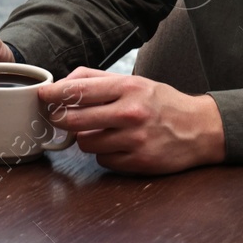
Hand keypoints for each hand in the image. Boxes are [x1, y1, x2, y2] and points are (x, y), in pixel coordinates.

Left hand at [40, 67, 224, 173]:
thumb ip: (98, 80)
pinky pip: (103, 160)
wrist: (200, 129)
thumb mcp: (135, 82)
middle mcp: (131, 112)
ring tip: (101, 130)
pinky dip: (104, 153)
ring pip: (86, 142)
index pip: (80, 90)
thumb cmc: (162, 103)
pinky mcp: (138, 162)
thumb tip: (62, 84)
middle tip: (59, 117)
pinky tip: (118, 145)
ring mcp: (134, 140)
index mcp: (128, 87)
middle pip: (75, 119)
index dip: (55, 94)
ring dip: (86, 137)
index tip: (42, 95)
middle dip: (61, 119)